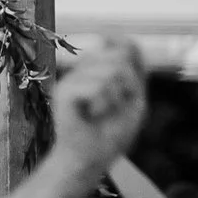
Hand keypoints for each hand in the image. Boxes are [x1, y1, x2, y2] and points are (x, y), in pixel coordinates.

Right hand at [50, 40, 147, 173]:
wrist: (91, 160)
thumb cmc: (111, 133)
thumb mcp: (134, 96)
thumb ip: (133, 66)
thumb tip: (118, 37)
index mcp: (96, 70)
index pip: (122, 47)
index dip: (131, 65)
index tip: (125, 92)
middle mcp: (81, 71)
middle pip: (121, 58)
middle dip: (129, 86)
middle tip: (114, 109)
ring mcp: (70, 80)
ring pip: (112, 72)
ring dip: (117, 98)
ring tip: (102, 114)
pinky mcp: (63, 92)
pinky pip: (98, 86)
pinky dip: (104, 104)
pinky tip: (92, 116)